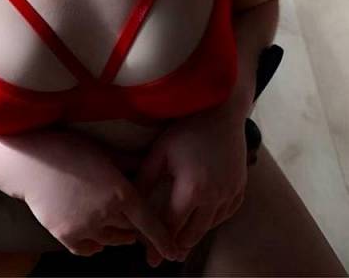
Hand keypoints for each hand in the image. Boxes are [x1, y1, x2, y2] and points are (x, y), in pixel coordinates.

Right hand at [22, 130, 174, 259]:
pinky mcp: (67, 236)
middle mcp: (107, 213)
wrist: (31, 162)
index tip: (173, 253)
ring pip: (110, 241)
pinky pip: (88, 249)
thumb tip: (148, 162)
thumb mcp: (103, 151)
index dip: (163, 239)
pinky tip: (94, 233)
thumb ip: (128, 162)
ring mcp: (86, 227)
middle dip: (134, 227)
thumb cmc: (68, 149)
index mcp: (120, 191)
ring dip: (116, 236)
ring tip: (115, 225)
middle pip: (130, 230)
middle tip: (133, 221)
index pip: (149, 221)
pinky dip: (94, 244)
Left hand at [135, 103, 247, 263]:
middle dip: (178, 246)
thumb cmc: (187, 129)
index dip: (159, 242)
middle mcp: (215, 196)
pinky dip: (213, 221)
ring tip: (181, 242)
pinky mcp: (240, 188)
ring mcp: (230, 193)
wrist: (222, 112)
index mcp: (192, 188)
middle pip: (194, 233)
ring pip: (211, 226)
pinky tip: (203, 221)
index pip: (173, 226)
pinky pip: (226, 214)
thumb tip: (130, 202)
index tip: (150, 258)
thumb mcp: (161, 151)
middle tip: (166, 255)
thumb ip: (145, 179)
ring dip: (195, 235)